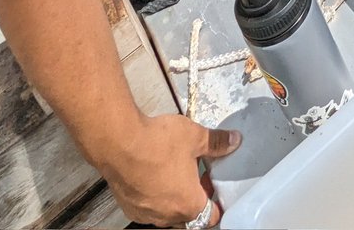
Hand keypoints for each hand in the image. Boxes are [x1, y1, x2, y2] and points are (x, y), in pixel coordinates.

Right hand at [101, 113, 239, 227]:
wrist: (120, 144)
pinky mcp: (128, 207)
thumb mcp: (196, 137)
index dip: (217, 199)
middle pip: (189, 215)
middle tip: (196, 173)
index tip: (214, 182)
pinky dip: (153, 194)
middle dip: (195, 197)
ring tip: (174, 169)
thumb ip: (217, 143)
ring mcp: (145, 214)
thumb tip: (234, 140)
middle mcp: (167, 216)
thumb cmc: (160, 143)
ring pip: (166, 211)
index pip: (212, 216)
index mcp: (189, 205)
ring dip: (173, 196)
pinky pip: (148, 206)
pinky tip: (152, 172)